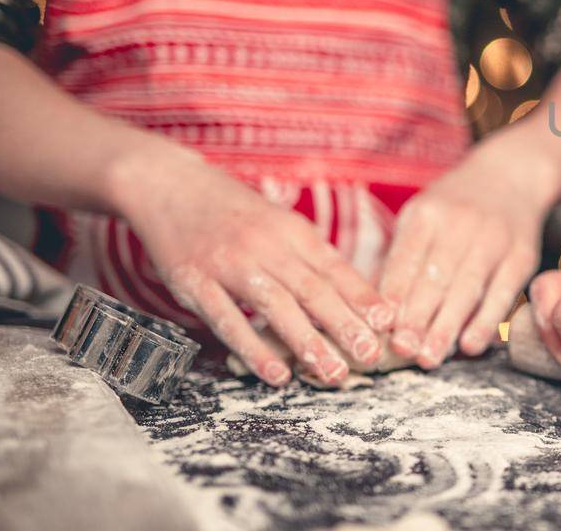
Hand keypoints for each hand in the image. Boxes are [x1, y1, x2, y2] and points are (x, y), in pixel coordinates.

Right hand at [122, 149, 390, 387]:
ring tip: (334, 372)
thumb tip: (355, 296)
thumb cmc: (235, 213)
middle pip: (314, 290)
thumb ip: (313, 259)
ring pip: (277, 306)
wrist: (171, 186)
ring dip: (308, 342)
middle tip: (372, 357)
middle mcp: (267, 246)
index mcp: (293, 233)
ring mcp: (230, 264)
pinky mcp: (195, 282)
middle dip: (346, 325)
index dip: (363, 297)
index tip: (390, 323)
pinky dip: (253, 348)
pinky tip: (276, 373)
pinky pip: (227, 320)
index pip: (336, 269)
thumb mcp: (281, 225)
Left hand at [378, 142, 551, 368]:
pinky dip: (485, 321)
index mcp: (427, 213)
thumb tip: (375, 308)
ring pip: (467, 288)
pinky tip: (470, 345)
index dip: (393, 297)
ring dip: (446, 327)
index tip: (380, 329)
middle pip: (435, 278)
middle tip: (401, 351)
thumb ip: (401, 256)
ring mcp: (494, 238)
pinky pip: (502, 293)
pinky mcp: (522, 255)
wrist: (512, 176)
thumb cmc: (455, 206)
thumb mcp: (422, 215)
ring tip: (429, 358)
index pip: (406, 259)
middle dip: (416, 318)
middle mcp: (460, 223)